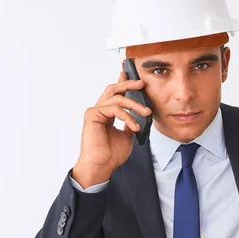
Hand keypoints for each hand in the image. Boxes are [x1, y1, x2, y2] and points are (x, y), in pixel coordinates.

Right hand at [73, 71, 151, 187]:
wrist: (102, 166)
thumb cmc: (111, 154)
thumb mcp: (127, 135)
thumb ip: (130, 122)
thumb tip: (138, 116)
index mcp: (107, 113)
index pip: (115, 93)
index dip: (122, 81)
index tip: (129, 72)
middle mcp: (100, 110)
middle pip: (114, 89)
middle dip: (129, 84)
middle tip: (142, 84)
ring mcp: (95, 111)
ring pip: (117, 98)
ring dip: (135, 104)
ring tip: (146, 113)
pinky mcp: (92, 115)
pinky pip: (114, 108)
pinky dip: (127, 116)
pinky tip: (134, 126)